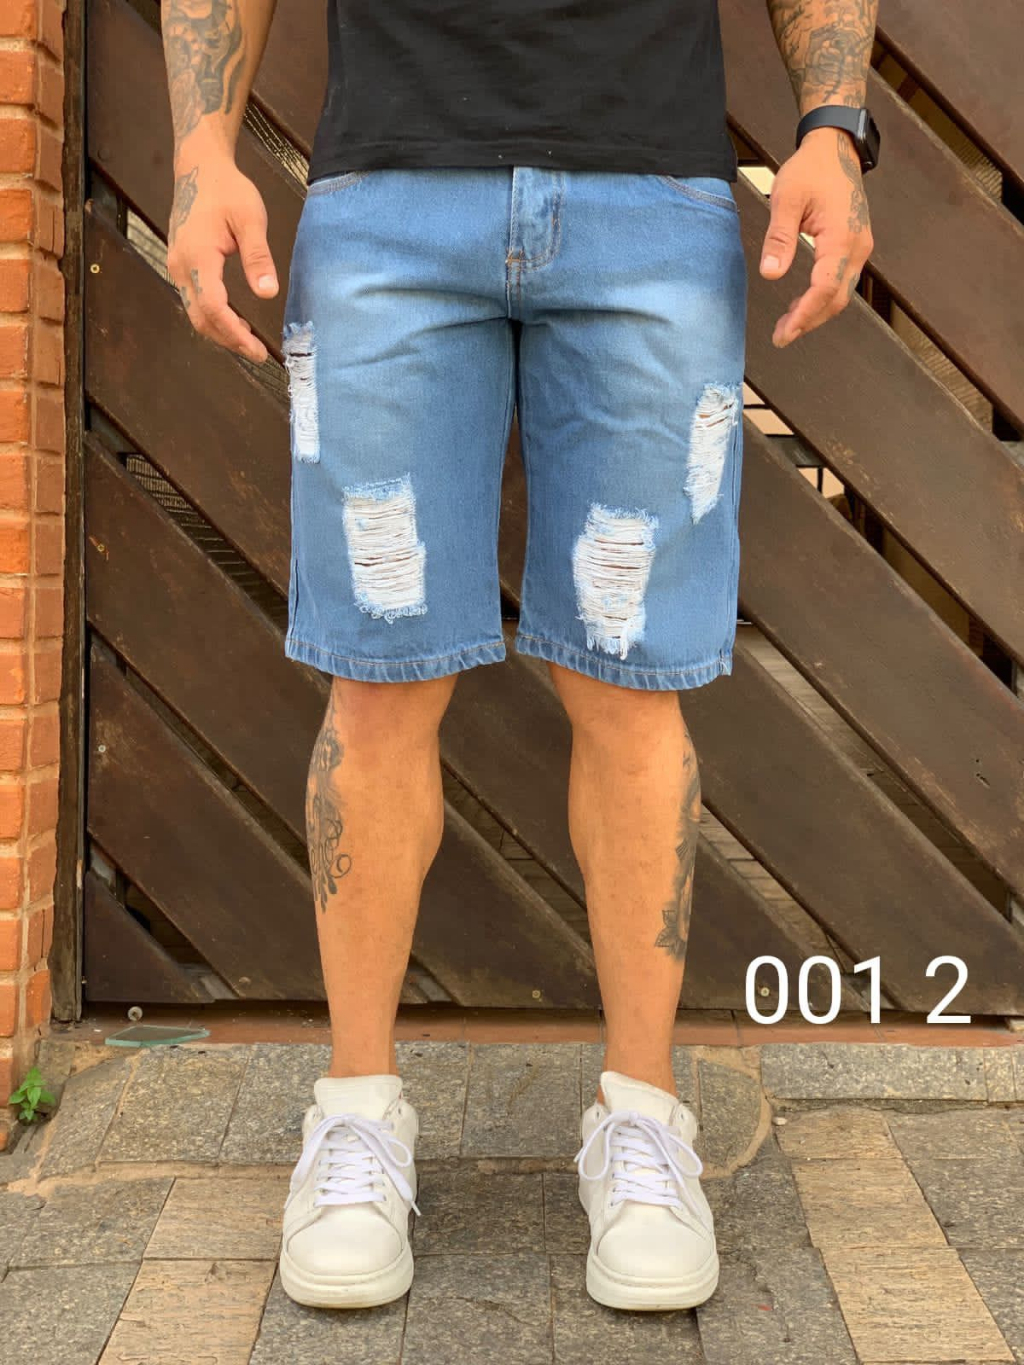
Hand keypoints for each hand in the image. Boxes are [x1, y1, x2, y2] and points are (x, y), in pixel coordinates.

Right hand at [166, 153, 278, 362]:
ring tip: (250, 342)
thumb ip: (258, 257)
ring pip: (195, 313)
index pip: (213, 307)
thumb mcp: (250, 219)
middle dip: (229, 340)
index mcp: (198, 256)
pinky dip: (214, 318)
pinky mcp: (181, 267)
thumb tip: (268, 293)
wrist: (198, 169)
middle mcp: (181, 266)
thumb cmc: (227, 190)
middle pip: (201, 318)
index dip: (235, 334)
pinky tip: (235, 322)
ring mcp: (177, 267)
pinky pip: (194, 302)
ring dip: (221, 332)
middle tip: (258, 353)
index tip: (257, 350)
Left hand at [759, 126, 873, 347]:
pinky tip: (799, 304)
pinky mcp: (855, 247)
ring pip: (841, 294)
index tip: (784, 332)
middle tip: (780, 336)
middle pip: (836, 299)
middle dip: (809, 321)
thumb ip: (779, 238)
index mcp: (842, 237)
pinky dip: (822, 298)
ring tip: (786, 325)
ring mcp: (859, 248)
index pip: (824, 287)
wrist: (836, 149)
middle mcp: (857, 247)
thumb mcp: (786, 199)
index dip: (804, 314)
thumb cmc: (811, 170)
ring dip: (815, 313)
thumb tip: (770, 274)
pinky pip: (841, 282)